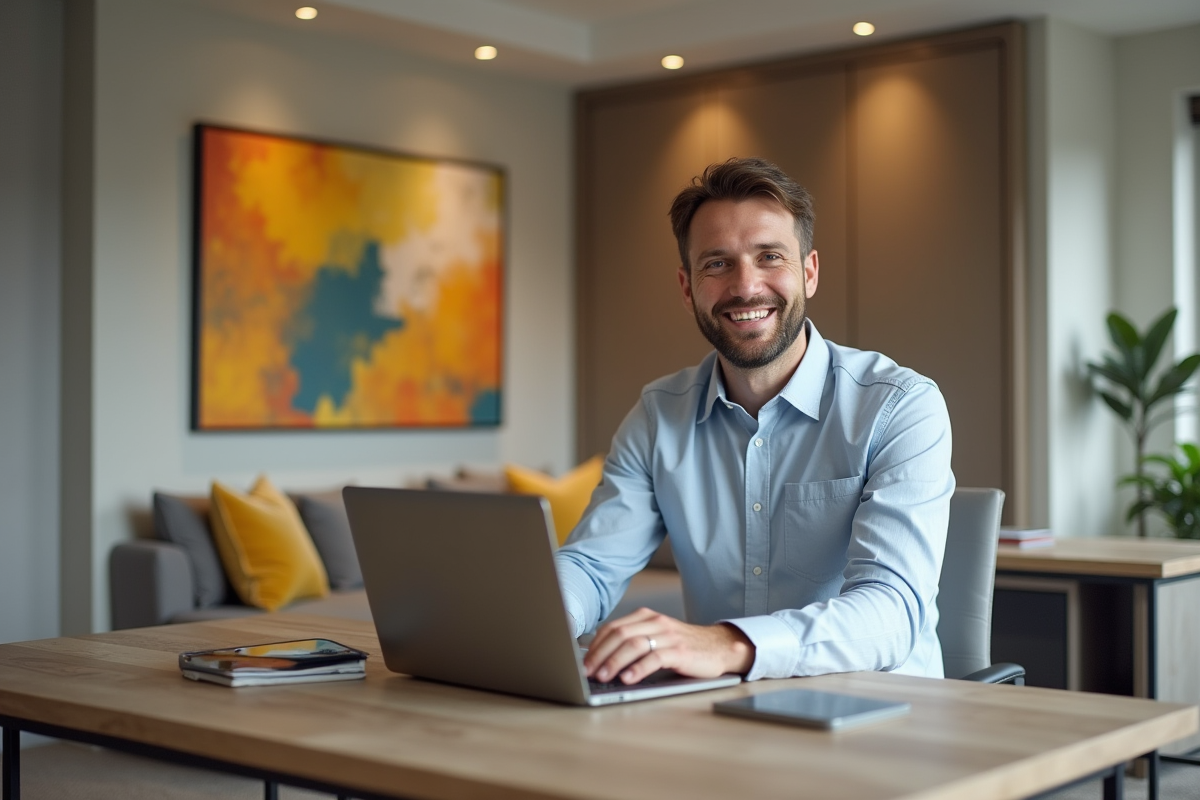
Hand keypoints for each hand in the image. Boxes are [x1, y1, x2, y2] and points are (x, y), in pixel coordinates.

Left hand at [583, 607, 754, 684]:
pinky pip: (655, 658)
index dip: (595, 646)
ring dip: (615, 661)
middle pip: (620, 635)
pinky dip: (638, 668)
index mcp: (645, 617)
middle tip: (587, 672)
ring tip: (603, 676)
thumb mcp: (656, 638)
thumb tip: (600, 660)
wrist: (718, 647)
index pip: (612, 628)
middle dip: (600, 654)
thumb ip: (633, 643)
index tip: (583, 663)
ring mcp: (668, 635)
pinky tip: (628, 678)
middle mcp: (655, 622)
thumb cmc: (682, 647)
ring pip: (634, 645)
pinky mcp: (680, 651)